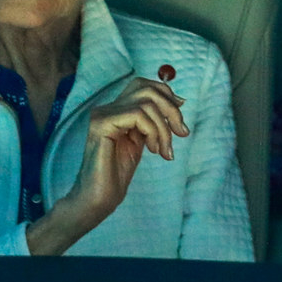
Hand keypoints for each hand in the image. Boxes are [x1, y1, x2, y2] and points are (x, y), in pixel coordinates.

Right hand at [26, 67, 188, 256]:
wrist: (99, 197)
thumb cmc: (118, 173)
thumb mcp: (142, 141)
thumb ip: (153, 121)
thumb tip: (178, 102)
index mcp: (115, 109)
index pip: (143, 85)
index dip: (166, 94)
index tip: (180, 116)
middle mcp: (107, 107)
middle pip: (147, 88)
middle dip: (171, 110)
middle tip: (182, 133)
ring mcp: (103, 114)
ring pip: (146, 103)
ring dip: (164, 128)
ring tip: (164, 151)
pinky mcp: (102, 124)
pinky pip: (138, 115)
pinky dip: (153, 131)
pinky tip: (153, 150)